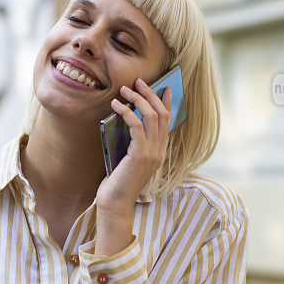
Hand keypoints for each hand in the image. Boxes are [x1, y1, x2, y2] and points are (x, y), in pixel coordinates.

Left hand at [96, 78, 172, 209]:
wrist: (115, 202)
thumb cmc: (117, 181)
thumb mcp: (127, 157)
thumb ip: (132, 141)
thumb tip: (126, 116)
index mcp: (159, 152)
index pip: (168, 122)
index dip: (167, 103)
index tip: (165, 87)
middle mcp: (159, 152)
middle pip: (161, 114)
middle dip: (151, 94)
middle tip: (138, 82)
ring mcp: (152, 153)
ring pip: (151, 116)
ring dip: (138, 99)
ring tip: (124, 89)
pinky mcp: (140, 154)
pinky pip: (136, 125)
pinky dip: (126, 111)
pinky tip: (115, 105)